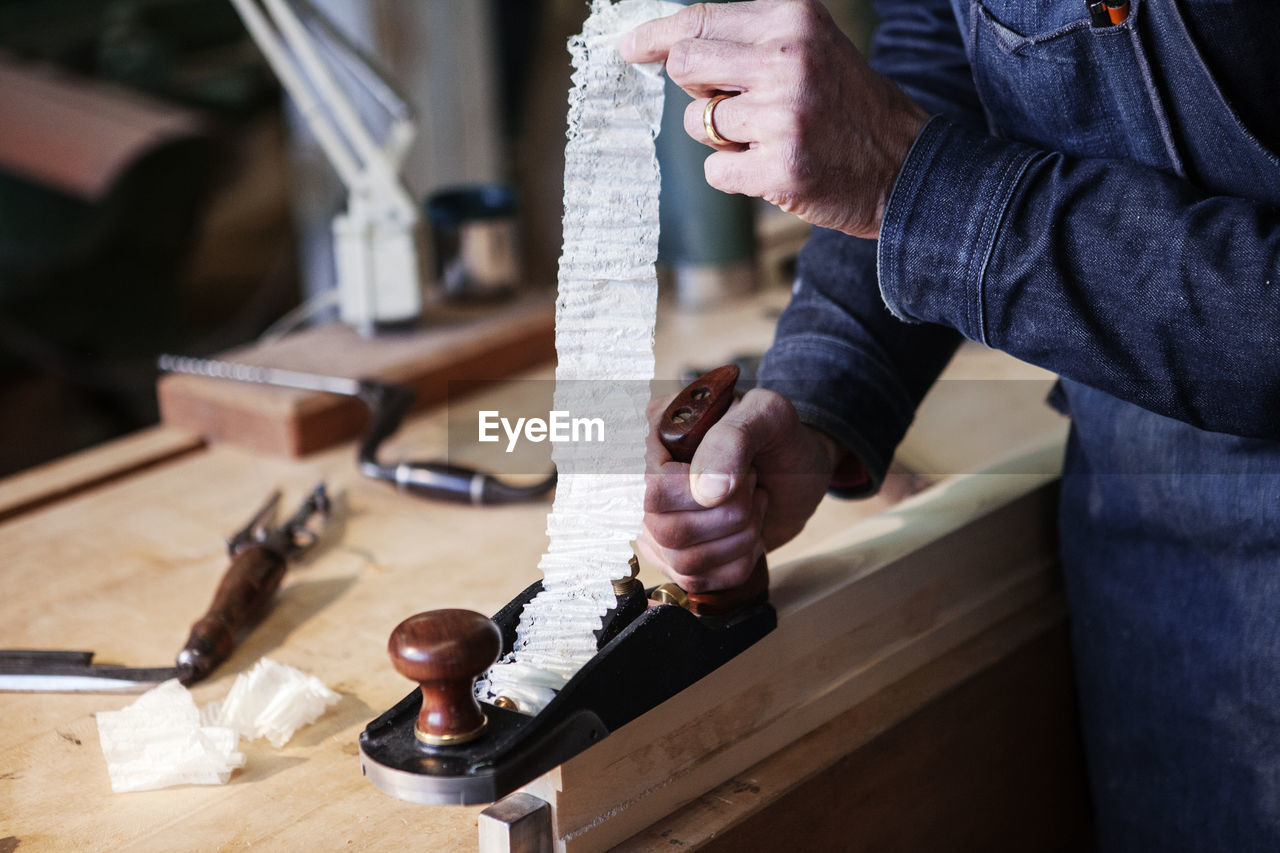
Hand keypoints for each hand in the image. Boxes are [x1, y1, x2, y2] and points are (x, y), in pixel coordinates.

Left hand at [620, 0, 926, 238]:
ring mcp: (783, 115)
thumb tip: (668, 43)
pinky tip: (773, 166)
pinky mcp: (779, 167)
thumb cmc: (846, 106)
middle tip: (733, 102)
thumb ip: (749, 37)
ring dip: (722, 136)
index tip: (631, 47)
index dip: (655, 35)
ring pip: (696, 122)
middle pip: (685, 66)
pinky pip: (715, 170)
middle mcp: (787, 59)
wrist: (905, 166)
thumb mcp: (810, 46)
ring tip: (770, 136)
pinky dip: (735, 174)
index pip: (700, 19)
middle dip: (697, 88)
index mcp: (793, 19)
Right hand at [640, 388, 837, 593]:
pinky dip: (738, 562)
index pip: (650, 488)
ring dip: (738, 539)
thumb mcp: (767, 415)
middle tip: (754, 487)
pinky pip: (697, 580)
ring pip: (682, 560)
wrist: (797, 474)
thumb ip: (732, 439)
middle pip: (665, 530)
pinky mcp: (675, 555)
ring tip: (756, 507)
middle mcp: (643, 480)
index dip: (697, 493)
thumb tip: (705, 492)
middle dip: (729, 515)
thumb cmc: (780, 438)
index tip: (745, 476)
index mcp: (655, 435)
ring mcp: (655, 522)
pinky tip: (750, 534)